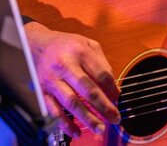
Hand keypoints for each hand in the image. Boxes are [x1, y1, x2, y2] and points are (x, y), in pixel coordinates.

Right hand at [25, 22, 120, 137]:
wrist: (37, 45)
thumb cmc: (66, 45)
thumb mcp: (89, 44)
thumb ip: (102, 63)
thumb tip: (113, 86)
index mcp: (80, 53)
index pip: (101, 74)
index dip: (112, 89)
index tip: (119, 99)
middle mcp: (65, 66)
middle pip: (88, 90)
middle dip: (103, 106)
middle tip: (114, 118)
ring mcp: (52, 80)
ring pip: (71, 103)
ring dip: (87, 118)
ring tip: (99, 127)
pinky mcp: (42, 91)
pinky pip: (53, 110)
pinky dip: (64, 123)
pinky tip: (75, 131)